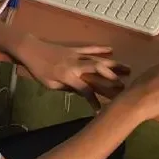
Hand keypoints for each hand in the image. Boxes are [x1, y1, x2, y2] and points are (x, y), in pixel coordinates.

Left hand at [14, 36, 130, 109]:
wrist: (31, 49)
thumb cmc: (38, 69)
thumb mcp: (50, 85)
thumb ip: (66, 88)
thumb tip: (79, 92)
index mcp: (68, 76)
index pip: (85, 90)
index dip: (94, 101)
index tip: (101, 110)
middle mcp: (76, 65)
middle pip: (98, 70)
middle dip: (112, 78)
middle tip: (124, 86)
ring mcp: (77, 55)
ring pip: (98, 59)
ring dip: (113, 64)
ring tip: (127, 69)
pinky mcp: (75, 48)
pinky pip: (90, 48)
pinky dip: (101, 49)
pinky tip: (111, 50)